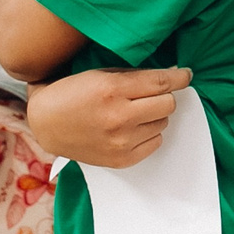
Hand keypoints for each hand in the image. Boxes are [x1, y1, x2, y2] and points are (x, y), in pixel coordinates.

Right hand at [24, 66, 190, 168]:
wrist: (45, 125)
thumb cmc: (71, 93)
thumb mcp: (100, 74)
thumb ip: (134, 75)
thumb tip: (171, 76)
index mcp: (112, 89)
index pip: (161, 83)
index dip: (179, 78)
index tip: (187, 75)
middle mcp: (119, 117)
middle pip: (168, 104)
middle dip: (163, 96)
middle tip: (149, 95)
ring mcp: (121, 141)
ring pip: (162, 123)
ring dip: (153, 115)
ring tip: (132, 112)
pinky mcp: (121, 159)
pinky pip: (155, 142)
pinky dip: (148, 133)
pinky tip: (131, 128)